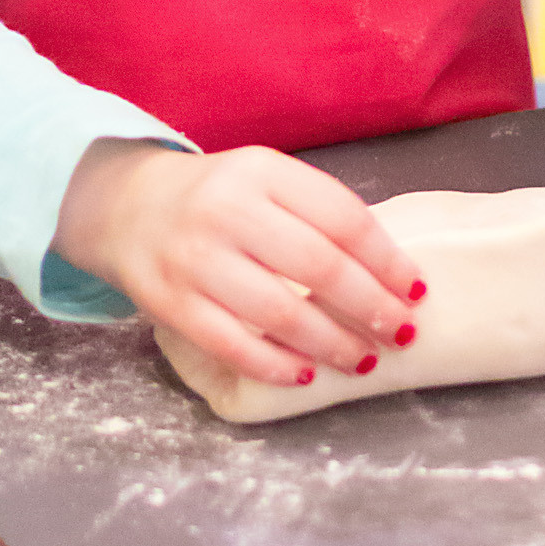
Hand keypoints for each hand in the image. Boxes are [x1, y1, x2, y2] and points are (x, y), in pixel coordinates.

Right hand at [55, 139, 425, 389]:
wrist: (128, 207)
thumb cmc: (219, 199)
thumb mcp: (265, 180)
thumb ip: (316, 212)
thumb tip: (390, 271)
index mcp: (262, 170)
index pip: (341, 216)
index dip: (386, 258)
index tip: (416, 288)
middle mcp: (227, 208)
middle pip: (317, 265)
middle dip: (370, 306)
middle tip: (401, 331)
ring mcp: (194, 257)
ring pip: (278, 311)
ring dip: (331, 343)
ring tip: (364, 359)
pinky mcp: (169, 301)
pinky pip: (231, 344)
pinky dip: (275, 365)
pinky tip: (306, 374)